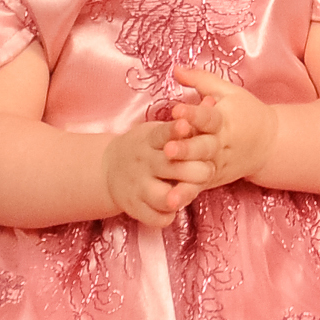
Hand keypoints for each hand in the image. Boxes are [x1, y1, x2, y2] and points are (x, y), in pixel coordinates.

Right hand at [103, 107, 200, 227]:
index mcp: (150, 139)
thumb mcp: (159, 130)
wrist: (108, 169)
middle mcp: (144, 162)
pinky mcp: (135, 207)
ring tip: (185, 195)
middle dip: (194, 170)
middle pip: (172, 167)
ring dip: (179, 197)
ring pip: (162, 196)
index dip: (176, 130)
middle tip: (207, 171)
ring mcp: (138, 186)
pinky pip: (155, 217)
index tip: (186, 125)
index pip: (164, 133)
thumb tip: (212, 101)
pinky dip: (166, 216)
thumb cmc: (146, 148)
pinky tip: (173, 210)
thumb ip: (187, 121)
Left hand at [171, 67, 276, 186]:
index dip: (193, 114)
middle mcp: (222, 143)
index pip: (208, 116)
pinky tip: (171, 201)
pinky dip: (187, 194)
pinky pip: (200, 186)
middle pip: (204, 147)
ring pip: (201, 170)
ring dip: (185, 177)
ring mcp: (219, 164)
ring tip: (168, 183)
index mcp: (225, 119)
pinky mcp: (215, 178)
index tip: (176, 111)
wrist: (270, 143)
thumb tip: (176, 68)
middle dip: (187, 149)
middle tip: (168, 150)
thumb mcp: (228, 92)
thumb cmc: (245, 112)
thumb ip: (201, 80)